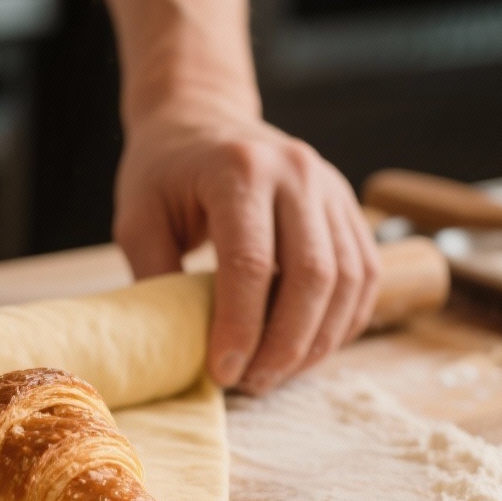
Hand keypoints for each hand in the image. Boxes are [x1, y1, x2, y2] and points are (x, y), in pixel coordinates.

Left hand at [112, 116, 378, 394]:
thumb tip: (180, 347)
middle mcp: (296, 172)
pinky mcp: (347, 206)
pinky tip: (308, 349)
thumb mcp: (137, 218)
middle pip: (312, 275)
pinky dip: (342, 322)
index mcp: (239, 169)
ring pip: (348, 280)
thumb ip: (155, 277)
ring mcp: (330, 186)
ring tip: (275, 374)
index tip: (223, 372)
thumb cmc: (163, 173)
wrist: (202, 118)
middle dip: (285, 344)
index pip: (252, 263)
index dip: (241, 327)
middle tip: (252, 383)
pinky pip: (363, 274)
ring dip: (317, 340)